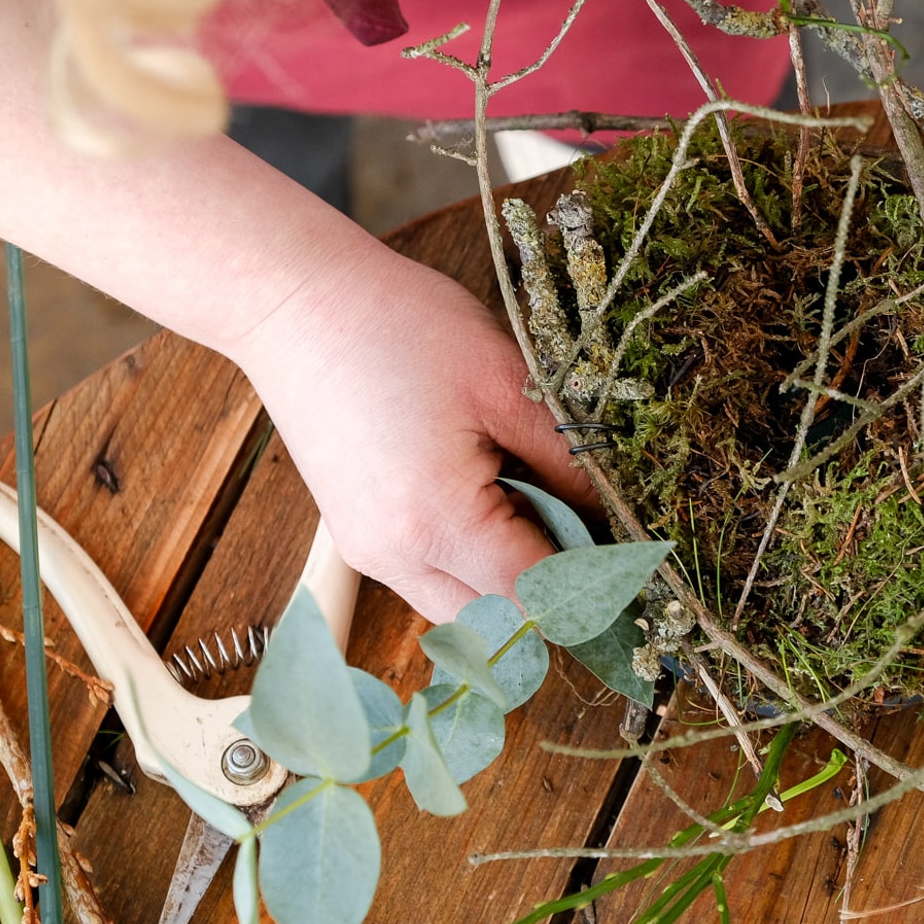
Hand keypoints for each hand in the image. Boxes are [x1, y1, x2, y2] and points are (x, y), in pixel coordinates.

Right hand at [240, 257, 591, 622]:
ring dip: (506, 579)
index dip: (587, 582)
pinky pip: (428, 577)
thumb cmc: (401, 327)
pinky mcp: (355, 537)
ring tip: (534, 507)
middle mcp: (394, 556)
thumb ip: (566, 461)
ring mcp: (367, 552)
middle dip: (548, 589)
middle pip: (496, 619)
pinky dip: (469, 561)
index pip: (533, 592)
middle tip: (587, 531)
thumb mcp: (507, 385)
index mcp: (437, 521)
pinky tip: (491, 502)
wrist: (296, 303)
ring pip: (460, 607)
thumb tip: (609, 514)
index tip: (627, 557)